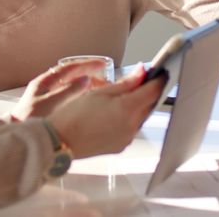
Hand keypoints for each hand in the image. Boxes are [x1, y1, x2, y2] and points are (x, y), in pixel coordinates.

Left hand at [9, 60, 104, 120]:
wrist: (18, 138)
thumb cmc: (30, 120)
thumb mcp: (50, 103)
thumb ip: (69, 91)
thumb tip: (86, 79)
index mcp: (45, 82)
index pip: (70, 67)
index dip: (87, 64)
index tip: (102, 64)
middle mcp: (47, 86)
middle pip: (72, 74)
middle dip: (90, 75)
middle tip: (106, 80)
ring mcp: (49, 96)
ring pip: (72, 85)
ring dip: (87, 85)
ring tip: (101, 90)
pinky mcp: (51, 107)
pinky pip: (70, 95)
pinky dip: (82, 95)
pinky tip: (90, 101)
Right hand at [47, 66, 165, 158]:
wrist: (59, 141)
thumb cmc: (74, 114)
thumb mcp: (99, 92)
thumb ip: (125, 83)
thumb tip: (142, 72)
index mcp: (127, 109)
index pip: (152, 91)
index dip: (157, 80)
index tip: (159, 72)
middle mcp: (132, 126)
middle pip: (148, 105)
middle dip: (146, 92)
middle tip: (139, 81)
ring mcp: (127, 138)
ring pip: (140, 117)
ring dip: (138, 106)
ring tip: (124, 97)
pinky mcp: (121, 147)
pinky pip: (131, 129)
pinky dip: (129, 119)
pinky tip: (115, 114)